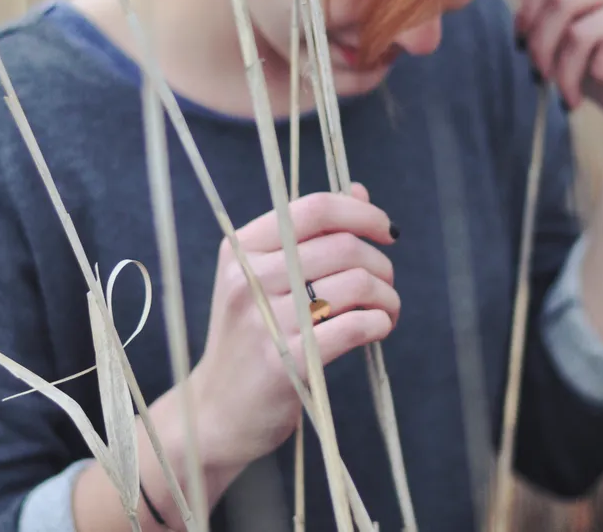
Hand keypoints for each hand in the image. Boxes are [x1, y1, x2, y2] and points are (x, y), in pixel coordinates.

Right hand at [189, 183, 399, 472]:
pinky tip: (378, 329)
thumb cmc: (250, 336)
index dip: (362, 213)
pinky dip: (379, 324)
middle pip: (343, 246)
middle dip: (380, 264)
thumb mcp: (263, 278)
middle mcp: (247, 278)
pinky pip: (353, 327)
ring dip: (386, 297)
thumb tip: (359, 191)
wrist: (216, 411)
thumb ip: (310, 234)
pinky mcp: (284, 362)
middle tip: (385, 284)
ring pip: (354, 285)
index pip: (314, 208)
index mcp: (241, 248)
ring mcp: (264, 321)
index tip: (387, 231)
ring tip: (386, 311)